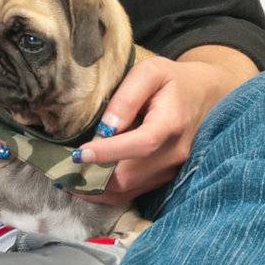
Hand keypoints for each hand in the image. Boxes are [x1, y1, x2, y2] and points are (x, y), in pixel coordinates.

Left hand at [72, 57, 240, 204]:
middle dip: (92, 176)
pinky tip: (84, 184)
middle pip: (129, 175)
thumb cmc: (173, 80)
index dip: (109, 153)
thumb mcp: (151, 72)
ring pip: (128, 190)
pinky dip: (106, 192)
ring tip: (65, 180)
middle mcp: (174, 152)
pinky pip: (132, 193)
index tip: (79, 154)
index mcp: (171, 123)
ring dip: (94, 189)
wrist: (206, 97)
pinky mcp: (165, 178)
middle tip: (58, 171)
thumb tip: (105, 127)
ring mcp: (171, 170)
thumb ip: (128, 96)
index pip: (141, 144)